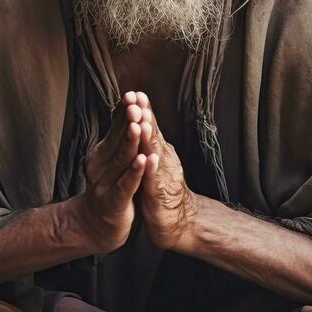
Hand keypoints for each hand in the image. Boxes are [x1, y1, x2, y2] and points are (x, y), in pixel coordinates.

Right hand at [73, 92, 147, 252]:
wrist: (95, 226)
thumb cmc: (109, 188)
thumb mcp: (112, 161)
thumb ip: (120, 138)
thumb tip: (129, 108)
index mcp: (102, 153)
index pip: (115, 128)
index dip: (124, 112)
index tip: (133, 93)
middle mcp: (101, 165)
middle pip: (117, 140)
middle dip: (128, 121)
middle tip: (135, 103)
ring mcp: (105, 183)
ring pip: (121, 160)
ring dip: (131, 142)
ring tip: (139, 126)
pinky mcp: (114, 201)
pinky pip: (126, 184)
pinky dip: (135, 172)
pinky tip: (144, 160)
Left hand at [131, 92, 198, 252]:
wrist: (178, 220)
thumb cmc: (160, 188)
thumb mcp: (151, 160)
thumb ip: (146, 140)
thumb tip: (138, 117)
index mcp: (159, 149)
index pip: (149, 125)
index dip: (142, 109)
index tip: (133, 91)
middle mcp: (164, 157)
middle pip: (154, 133)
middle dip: (145, 115)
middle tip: (137, 98)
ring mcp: (164, 174)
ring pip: (156, 153)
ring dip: (150, 138)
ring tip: (143, 122)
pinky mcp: (161, 193)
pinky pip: (156, 179)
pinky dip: (153, 168)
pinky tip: (150, 159)